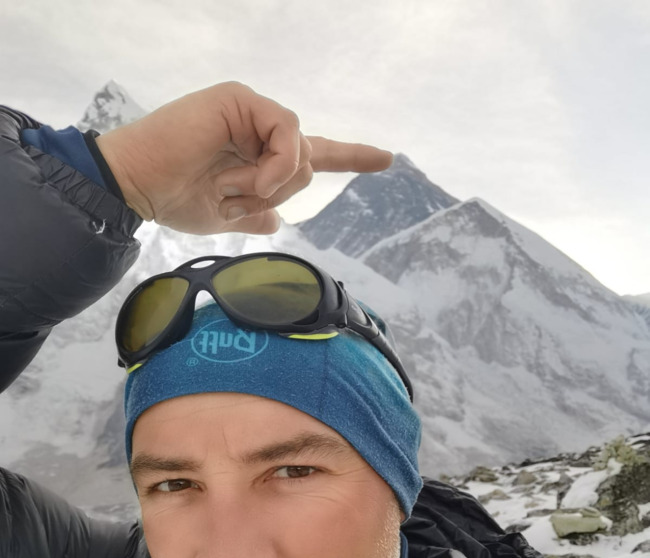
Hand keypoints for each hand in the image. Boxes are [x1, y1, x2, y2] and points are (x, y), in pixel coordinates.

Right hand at [96, 82, 391, 234]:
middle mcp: (260, 129)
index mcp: (259, 155)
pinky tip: (246, 178)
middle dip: (276, 195)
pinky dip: (272, 165)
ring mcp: (252, 111)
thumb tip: (277, 221)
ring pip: (301, 154)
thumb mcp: (224, 217)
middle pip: (308, 167)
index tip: (387, 159)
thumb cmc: (174, 200)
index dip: (351, 156)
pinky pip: (286, 135)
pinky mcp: (241, 100)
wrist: (139, 187)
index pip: (314, 154)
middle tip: (235, 199)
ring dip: (267, 185)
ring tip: (226, 185)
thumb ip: (255, 215)